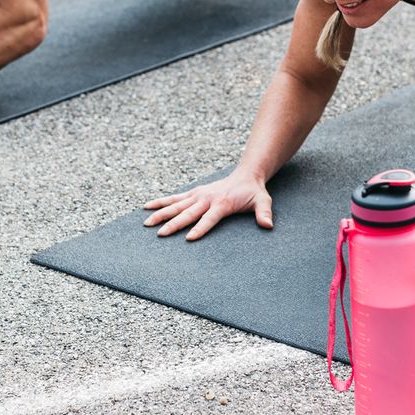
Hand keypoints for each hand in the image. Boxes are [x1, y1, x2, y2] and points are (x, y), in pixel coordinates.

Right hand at [142, 171, 273, 240]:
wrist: (246, 175)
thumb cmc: (253, 192)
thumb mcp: (262, 201)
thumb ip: (264, 213)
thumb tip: (268, 225)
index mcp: (222, 203)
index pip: (209, 219)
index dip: (200, 228)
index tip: (189, 238)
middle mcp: (207, 199)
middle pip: (188, 213)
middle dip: (174, 224)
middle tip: (160, 234)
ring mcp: (198, 195)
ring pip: (176, 205)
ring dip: (161, 213)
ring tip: (147, 223)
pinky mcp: (193, 193)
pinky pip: (174, 198)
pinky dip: (161, 202)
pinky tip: (146, 207)